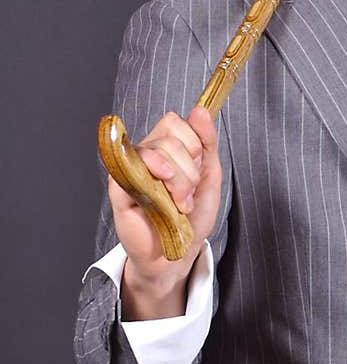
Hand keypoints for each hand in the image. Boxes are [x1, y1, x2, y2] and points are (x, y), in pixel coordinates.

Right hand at [108, 104, 221, 284]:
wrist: (178, 253)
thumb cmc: (190, 217)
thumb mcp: (210, 176)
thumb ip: (207, 142)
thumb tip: (201, 110)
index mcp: (166, 147)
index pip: (177, 122)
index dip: (194, 145)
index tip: (198, 171)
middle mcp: (146, 154)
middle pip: (170, 138)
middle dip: (190, 171)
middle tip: (187, 196)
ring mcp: (130, 168)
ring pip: (157, 152)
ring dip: (178, 183)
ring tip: (178, 204)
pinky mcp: (118, 187)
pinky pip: (132, 168)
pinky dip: (157, 184)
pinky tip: (162, 199)